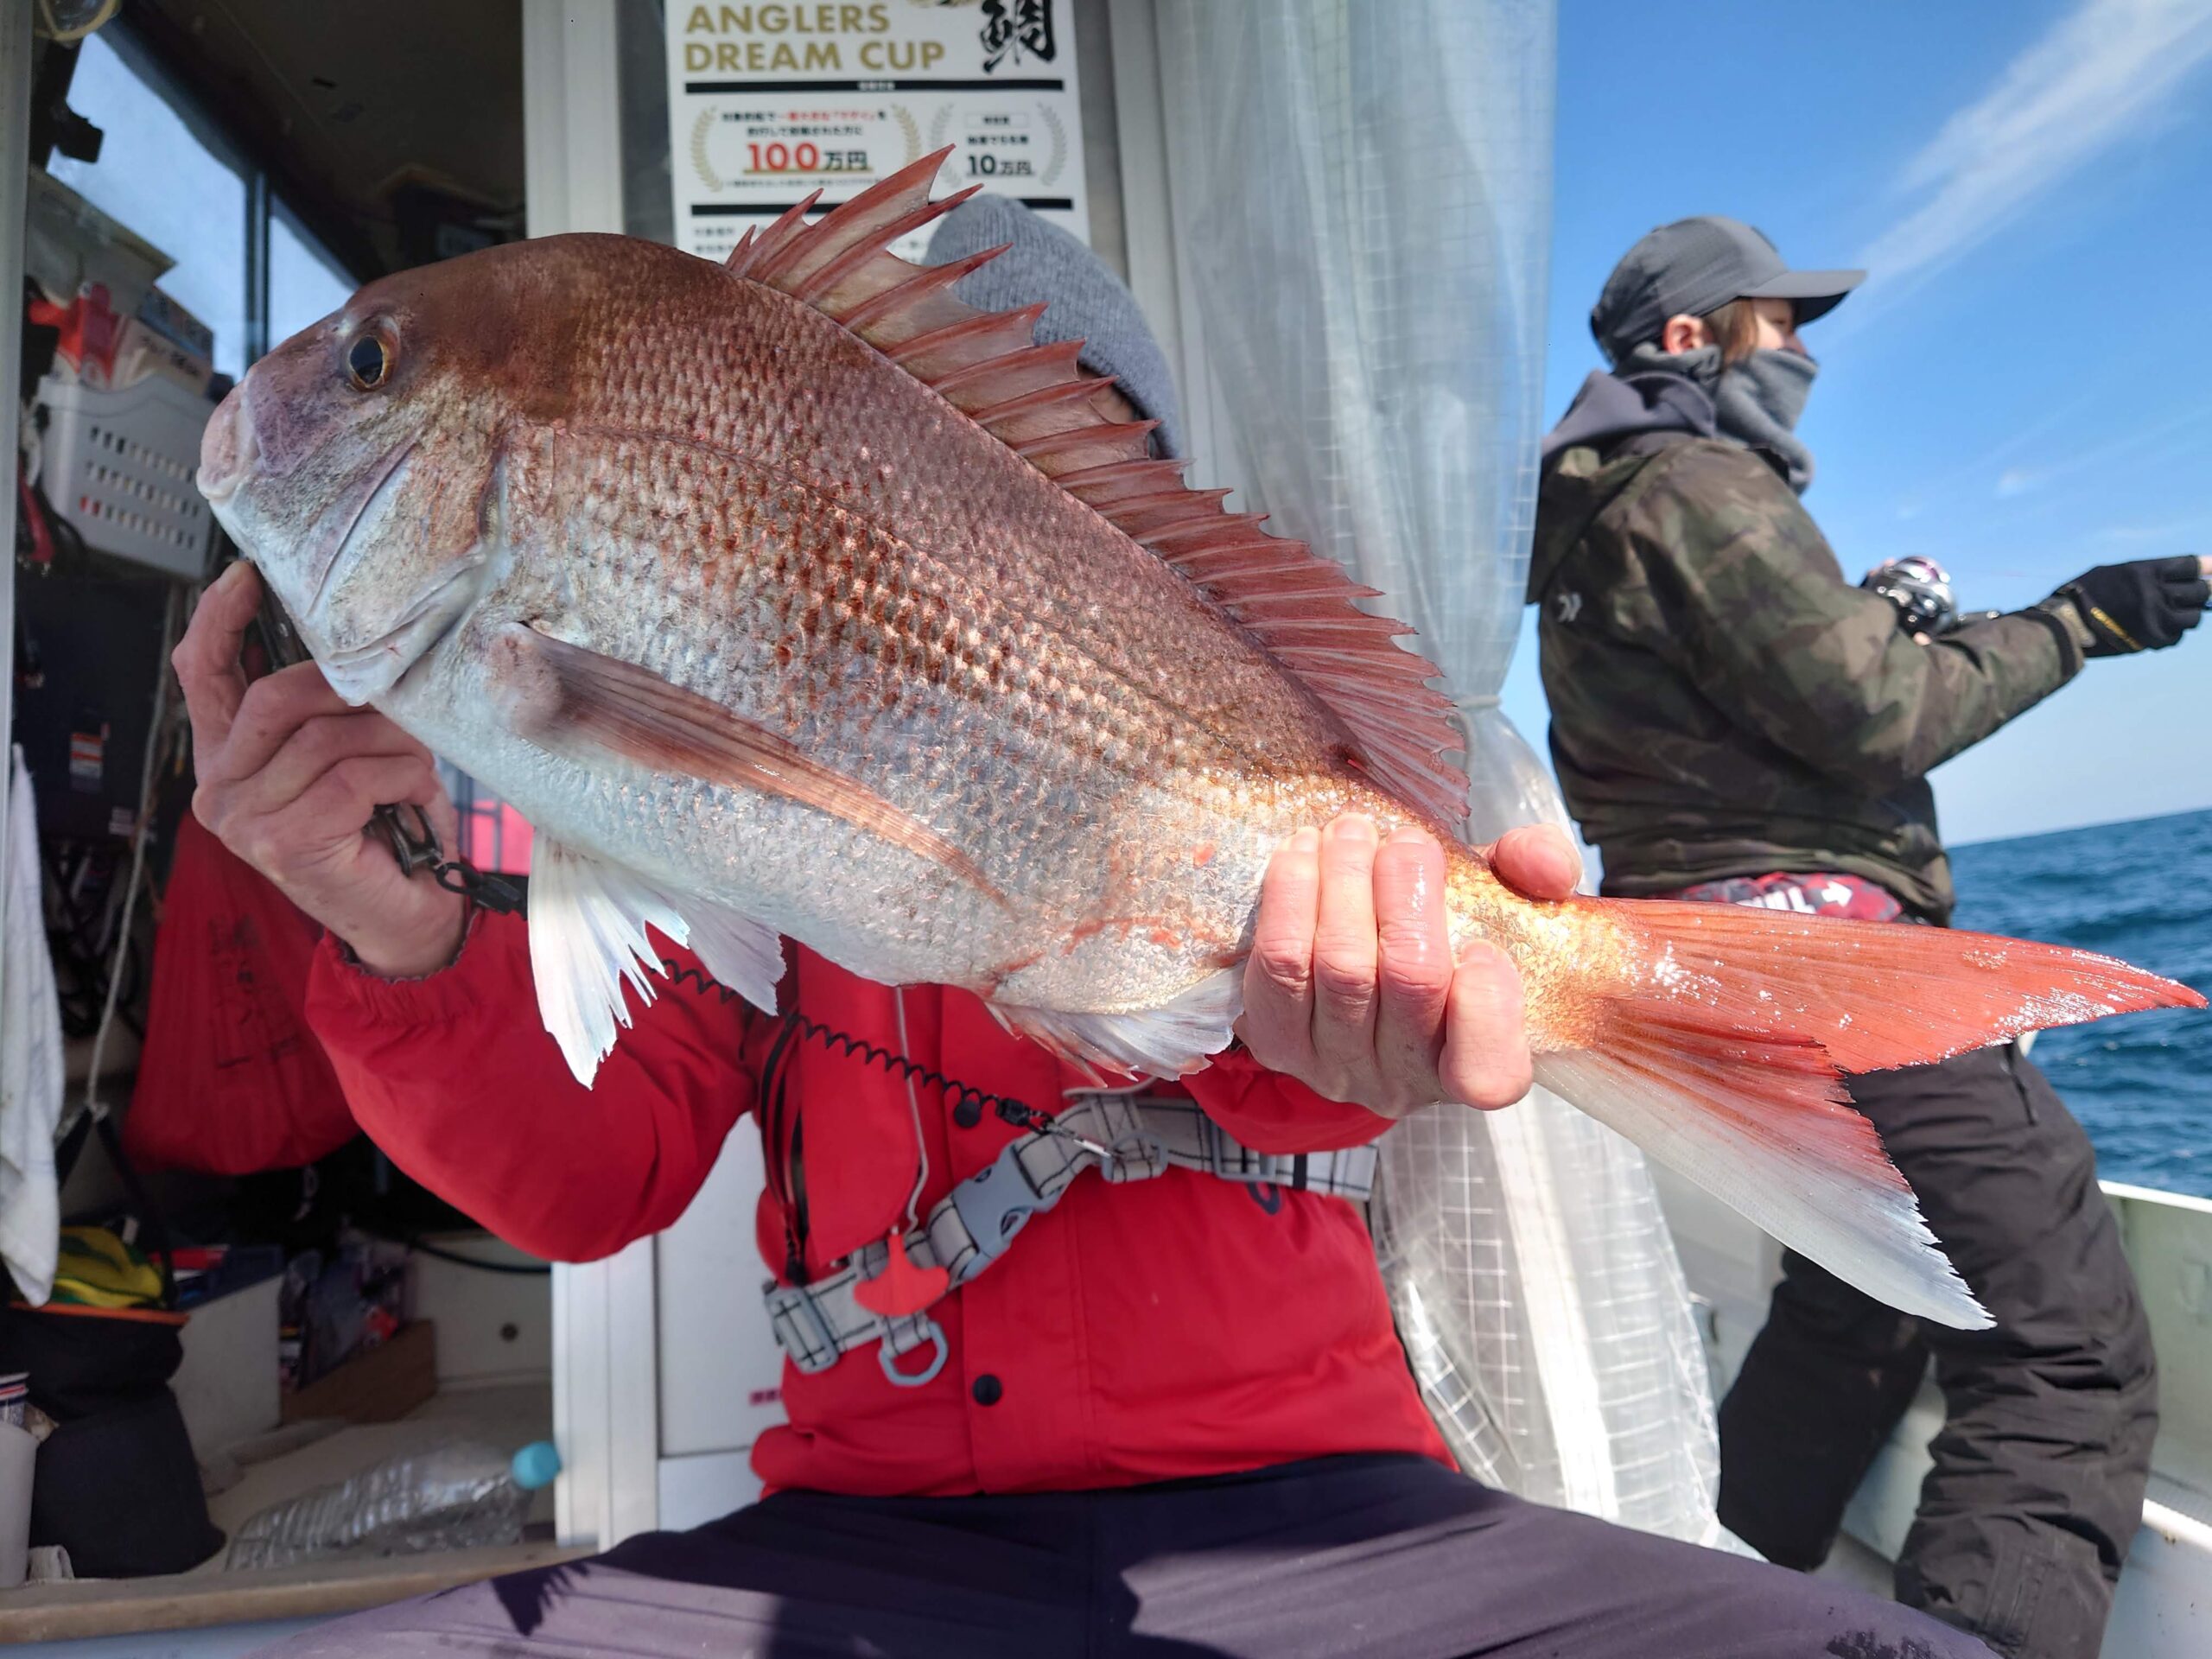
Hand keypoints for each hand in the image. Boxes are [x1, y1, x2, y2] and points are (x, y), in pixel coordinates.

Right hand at [174, 562, 466, 976]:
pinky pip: (352, 777)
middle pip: (273, 698)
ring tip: (415, 761)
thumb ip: (330, 711)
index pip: (203, 674)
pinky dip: (399, 777)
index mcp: (228, 757)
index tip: (247, 574)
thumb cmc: (387, 830)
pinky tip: (412, 794)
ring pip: (322, 738)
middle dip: (345, 691)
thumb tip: (355, 647)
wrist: (412, 918)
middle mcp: (219, 788)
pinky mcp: (283, 843)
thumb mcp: (352, 755)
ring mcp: (243, 820)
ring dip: (388, 741)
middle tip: (397, 701)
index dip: (221, 620)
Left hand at [1238, 817, 1580, 1116]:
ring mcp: (1334, 1068)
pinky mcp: (1275, 1042)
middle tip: (1405, 840)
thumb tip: (1548, 865)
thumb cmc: (1445, 933)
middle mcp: (1404, 1082)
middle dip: (1406, 894)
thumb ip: (1536, 871)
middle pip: (1407, 983)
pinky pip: (1278, 965)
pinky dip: (1290, 898)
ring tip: (1349, 831)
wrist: (1359, 957)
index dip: (1487, 1008)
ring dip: (1343, 881)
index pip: (1486, 1074)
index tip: (1482, 944)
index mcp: (1477, 1064)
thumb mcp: (1502, 900)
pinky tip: (1302, 855)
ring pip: (1340, 967)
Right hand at [2046, 555, 2210, 656]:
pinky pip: (2177, 636)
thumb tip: (2179, 574)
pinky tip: (2160, 627)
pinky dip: (2173, 632)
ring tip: (2177, 612)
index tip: (2211, 569)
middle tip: (2197, 592)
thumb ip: (2147, 573)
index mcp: (2144, 573)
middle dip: (2201, 591)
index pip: (2191, 567)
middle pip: (2200, 591)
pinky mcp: (2152, 641)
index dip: (2205, 567)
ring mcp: (2156, 619)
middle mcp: (2155, 594)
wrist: (2065, 626)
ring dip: (2189, 613)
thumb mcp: (2114, 572)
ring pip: (2194, 617)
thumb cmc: (2085, 594)